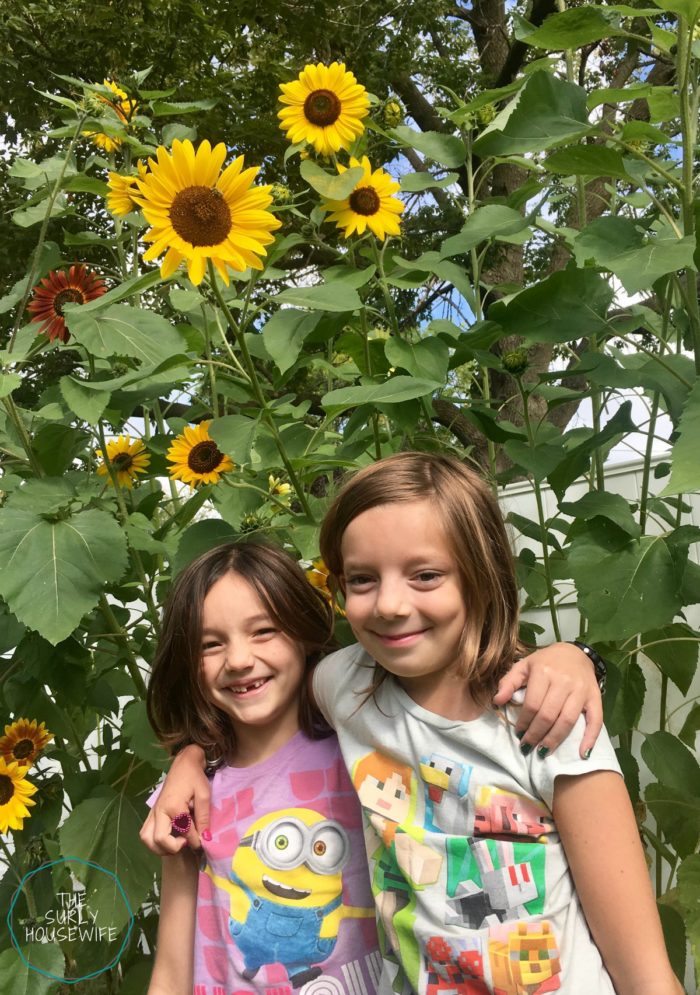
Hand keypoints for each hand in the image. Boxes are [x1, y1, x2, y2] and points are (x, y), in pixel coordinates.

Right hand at [140, 745, 209, 854]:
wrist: (183, 763)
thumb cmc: (195, 777)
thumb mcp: (204, 795)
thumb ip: (203, 817)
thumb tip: (205, 838)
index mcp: (173, 806)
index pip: (184, 832)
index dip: (195, 841)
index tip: (203, 843)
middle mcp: (159, 811)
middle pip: (158, 840)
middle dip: (173, 848)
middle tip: (186, 842)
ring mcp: (153, 812)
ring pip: (147, 839)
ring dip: (159, 848)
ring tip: (175, 843)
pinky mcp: (151, 812)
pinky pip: (146, 832)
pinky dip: (154, 841)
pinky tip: (168, 838)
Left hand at [492, 643, 602, 757]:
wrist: (575, 652)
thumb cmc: (546, 662)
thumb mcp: (523, 666)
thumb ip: (508, 682)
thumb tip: (497, 701)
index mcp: (544, 672)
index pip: (532, 704)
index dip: (524, 722)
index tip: (518, 734)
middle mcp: (564, 681)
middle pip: (548, 715)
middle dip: (536, 735)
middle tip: (527, 746)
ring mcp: (581, 690)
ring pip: (567, 721)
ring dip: (554, 740)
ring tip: (543, 751)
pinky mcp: (595, 697)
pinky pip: (596, 720)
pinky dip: (590, 738)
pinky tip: (582, 753)